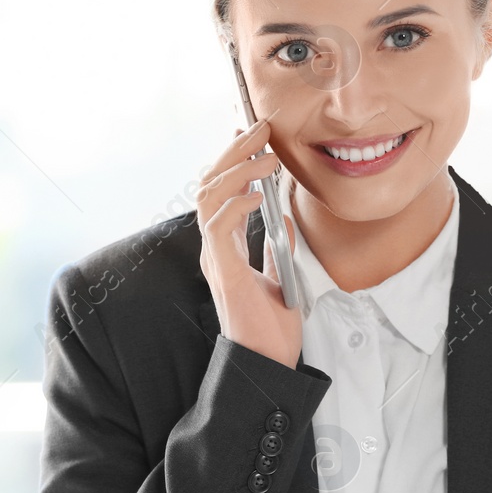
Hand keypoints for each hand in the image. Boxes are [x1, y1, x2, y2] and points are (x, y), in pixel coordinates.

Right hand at [196, 120, 301, 366]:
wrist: (269, 364)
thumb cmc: (272, 329)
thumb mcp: (280, 278)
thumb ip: (276, 248)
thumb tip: (281, 216)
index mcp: (226, 248)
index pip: (222, 191)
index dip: (233, 159)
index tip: (251, 134)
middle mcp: (215, 249)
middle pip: (211, 185)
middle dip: (234, 152)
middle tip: (261, 128)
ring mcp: (216, 259)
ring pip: (210, 198)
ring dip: (239, 170)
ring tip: (267, 156)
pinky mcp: (224, 272)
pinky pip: (218, 227)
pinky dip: (237, 204)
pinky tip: (260, 194)